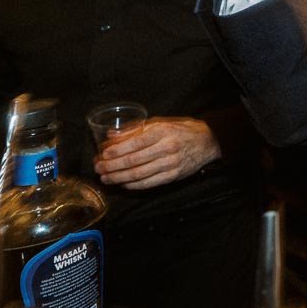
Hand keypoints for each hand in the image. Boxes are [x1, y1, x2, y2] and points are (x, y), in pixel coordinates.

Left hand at [93, 117, 221, 189]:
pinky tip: (122, 183)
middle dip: (111, 166)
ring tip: (105, 178)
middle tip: (98, 168)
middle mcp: (166, 148)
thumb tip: (111, 136)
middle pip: (132, 161)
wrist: (208, 141)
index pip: (133, 143)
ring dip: (118, 178)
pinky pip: (148, 183)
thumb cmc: (182, 130)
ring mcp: (170, 164)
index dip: (115, 151)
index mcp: (162, 132)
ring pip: (138, 174)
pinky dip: (132, 185)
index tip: (101, 154)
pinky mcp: (173, 176)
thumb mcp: (161, 122)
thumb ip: (136, 129)